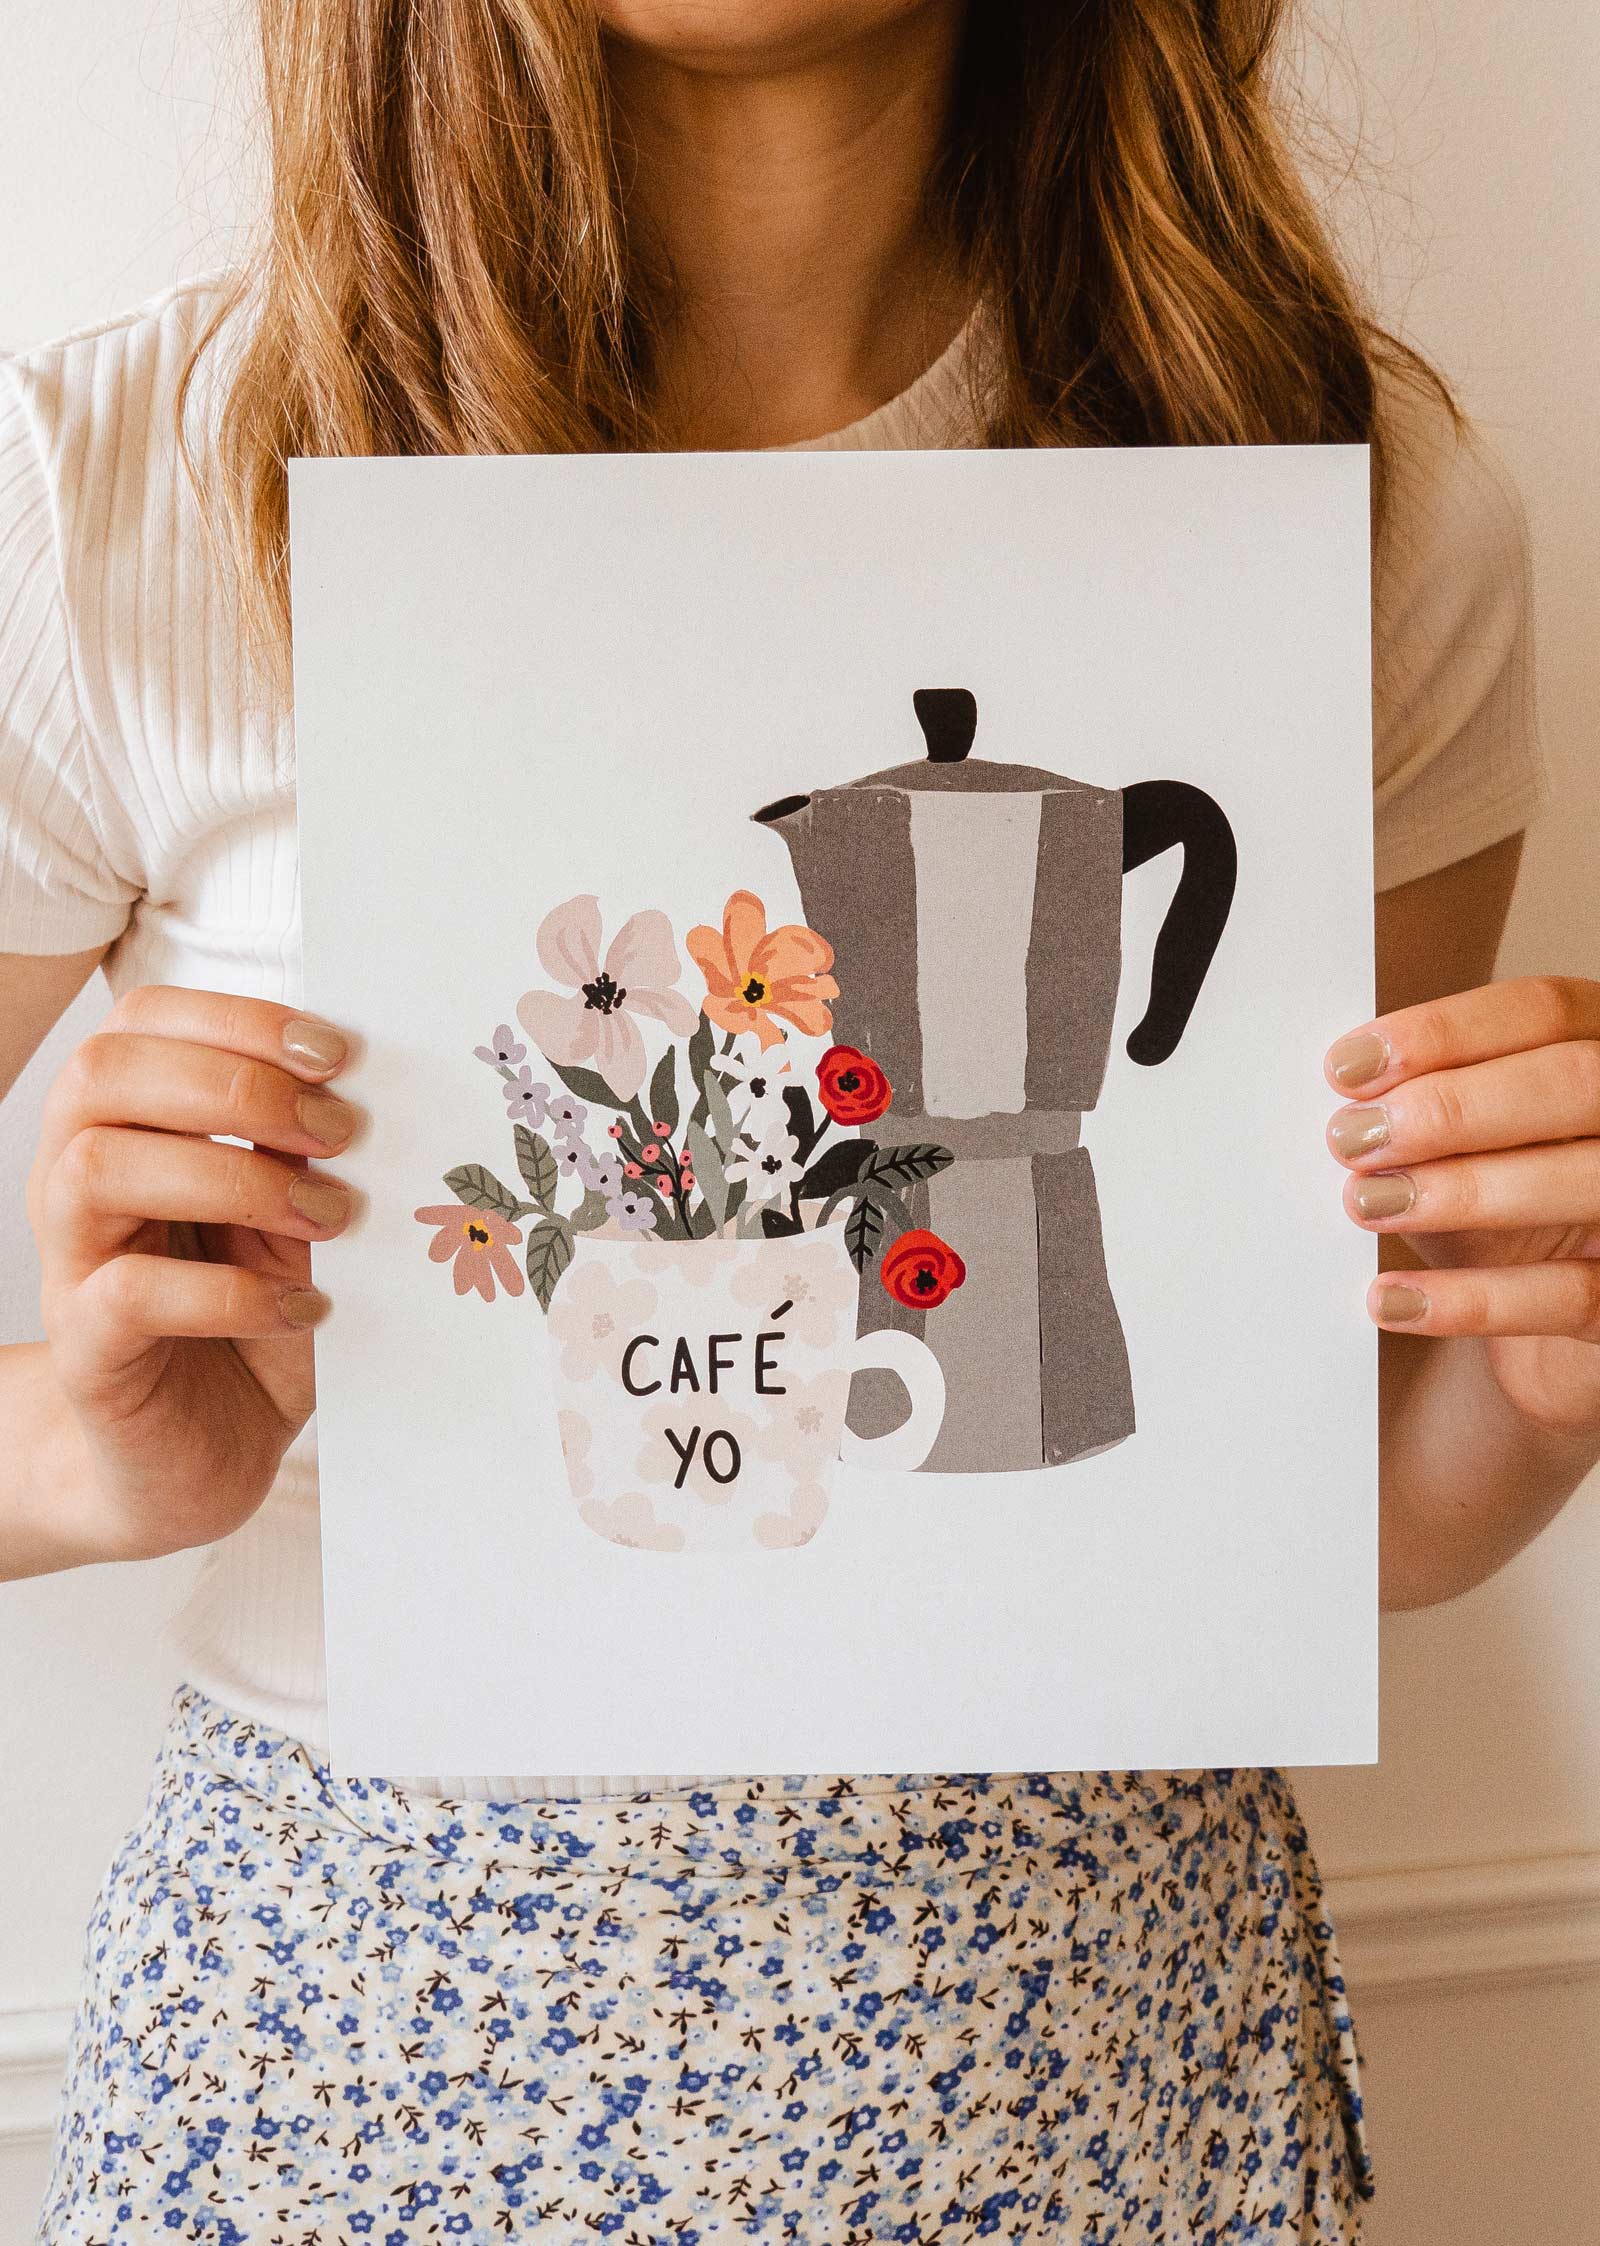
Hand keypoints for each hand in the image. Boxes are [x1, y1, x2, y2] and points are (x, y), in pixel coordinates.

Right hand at [28, 985, 358, 1559]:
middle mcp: (78, 1178)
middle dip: (236, 1085)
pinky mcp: (87, 1351)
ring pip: (98, 1167)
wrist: (201, 1456)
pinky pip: (130, 1295)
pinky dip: (231, 1292)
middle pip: (104, 1074)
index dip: (235, 1018)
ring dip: (232, 1177)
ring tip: (329, 1215)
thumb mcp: (295, 1221)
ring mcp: (73, 1263)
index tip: (337, 1053)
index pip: (141, 1021)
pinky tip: (301, 1306)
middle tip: (339, 1131)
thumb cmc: (252, 1317)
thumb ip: (309, 1155)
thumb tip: (368, 1095)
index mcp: (128, 1123)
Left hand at [1326, 976, 1599, 1440]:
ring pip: (1587, 1177)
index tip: (1347, 1067)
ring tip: (1365, 1204)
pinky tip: (1392, 1300)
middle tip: (1352, 1138)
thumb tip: (1344, 1093)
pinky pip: (1574, 1295)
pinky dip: (1476, 1300)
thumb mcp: (1461, 1145)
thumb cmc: (1497, 1205)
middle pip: (1574, 1081)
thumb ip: (1425, 1104)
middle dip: (1454, 1107)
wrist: (1539, 1314)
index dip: (1444, 1033)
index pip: (1544, 1010)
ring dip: (1463, 1190)